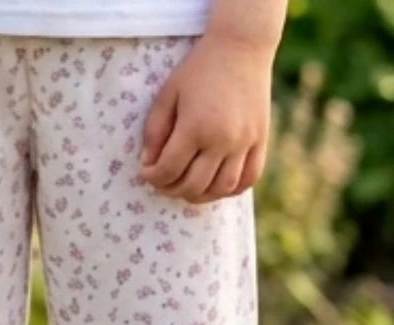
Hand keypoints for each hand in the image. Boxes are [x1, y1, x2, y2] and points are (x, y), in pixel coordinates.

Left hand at [140, 33, 273, 203]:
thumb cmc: (199, 69)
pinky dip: (232, 188)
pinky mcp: (261, 140)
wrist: (241, 46)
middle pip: (193, 186)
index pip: (168, 171)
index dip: (152, 177)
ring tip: (189, 186)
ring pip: (221, 189)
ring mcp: (244, 142)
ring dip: (201, 195)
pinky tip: (217, 183)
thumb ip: (155, 132)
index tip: (147, 171)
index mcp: (195, 127)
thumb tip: (149, 164)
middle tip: (164, 181)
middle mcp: (222, 139)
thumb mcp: (168, 95)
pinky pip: (249, 178)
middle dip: (171, 189)